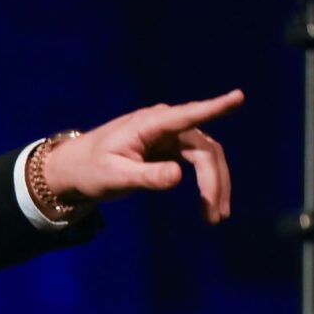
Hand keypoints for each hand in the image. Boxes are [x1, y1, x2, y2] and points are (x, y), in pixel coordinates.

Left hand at [44, 88, 242, 224]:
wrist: (75, 169)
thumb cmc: (90, 169)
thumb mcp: (115, 176)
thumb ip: (146, 176)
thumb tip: (178, 175)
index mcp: (148, 125)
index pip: (186, 115)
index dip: (213, 107)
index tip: (238, 97)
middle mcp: (164, 125)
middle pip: (204, 149)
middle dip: (215, 181)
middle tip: (216, 215)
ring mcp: (170, 135)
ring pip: (206, 156)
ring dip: (214, 185)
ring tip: (215, 216)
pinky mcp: (171, 147)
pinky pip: (198, 162)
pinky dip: (206, 183)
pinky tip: (208, 204)